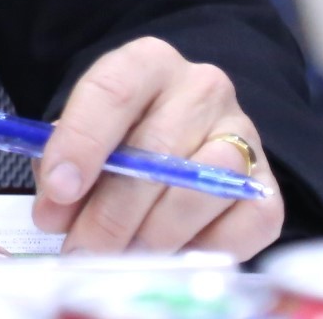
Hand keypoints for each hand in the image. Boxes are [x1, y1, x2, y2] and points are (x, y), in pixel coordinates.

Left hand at [30, 38, 283, 257]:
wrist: (187, 140)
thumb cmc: (124, 137)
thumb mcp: (86, 132)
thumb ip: (63, 161)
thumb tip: (55, 210)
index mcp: (148, 63)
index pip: (114, 90)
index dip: (82, 141)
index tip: (58, 189)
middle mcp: (202, 89)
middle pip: (155, 151)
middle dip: (109, 212)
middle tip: (79, 250)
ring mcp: (242, 135)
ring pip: (199, 189)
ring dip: (152, 237)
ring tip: (118, 260)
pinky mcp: (267, 188)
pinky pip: (241, 227)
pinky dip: (201, 250)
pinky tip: (170, 259)